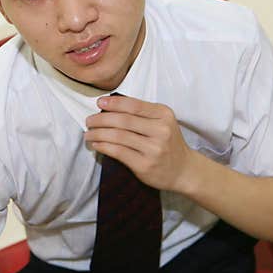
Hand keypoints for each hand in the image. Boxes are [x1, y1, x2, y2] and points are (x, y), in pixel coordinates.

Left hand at [84, 95, 199, 192]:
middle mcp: (160, 131)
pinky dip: (104, 147)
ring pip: (118, 136)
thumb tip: (110, 107)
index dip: (113, 103)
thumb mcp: (163, 123)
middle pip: (123, 121)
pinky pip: (118, 152)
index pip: (134, 105)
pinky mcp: (144, 165)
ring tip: (88, 134)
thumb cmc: (168, 144)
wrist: (184, 170)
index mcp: (164, 115)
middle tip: (89, 121)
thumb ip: (142, 114)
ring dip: (98, 134)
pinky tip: (97, 144)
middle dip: (101, 119)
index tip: (99, 102)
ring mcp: (153, 149)